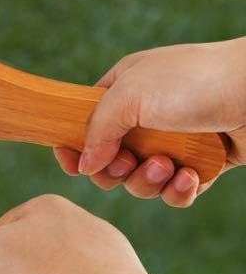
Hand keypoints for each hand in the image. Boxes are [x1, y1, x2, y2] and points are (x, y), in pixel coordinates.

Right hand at [54, 38, 245, 206]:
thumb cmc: (190, 82)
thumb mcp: (129, 94)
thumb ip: (98, 128)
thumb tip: (84, 165)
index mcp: (121, 91)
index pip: (85, 123)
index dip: (74, 146)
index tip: (72, 163)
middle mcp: (143, 118)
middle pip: (110, 160)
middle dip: (116, 169)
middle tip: (128, 161)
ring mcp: (172, 143)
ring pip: (141, 180)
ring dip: (149, 180)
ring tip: (167, 164)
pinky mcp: (200, 166)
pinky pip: (176, 192)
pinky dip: (178, 190)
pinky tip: (190, 176)